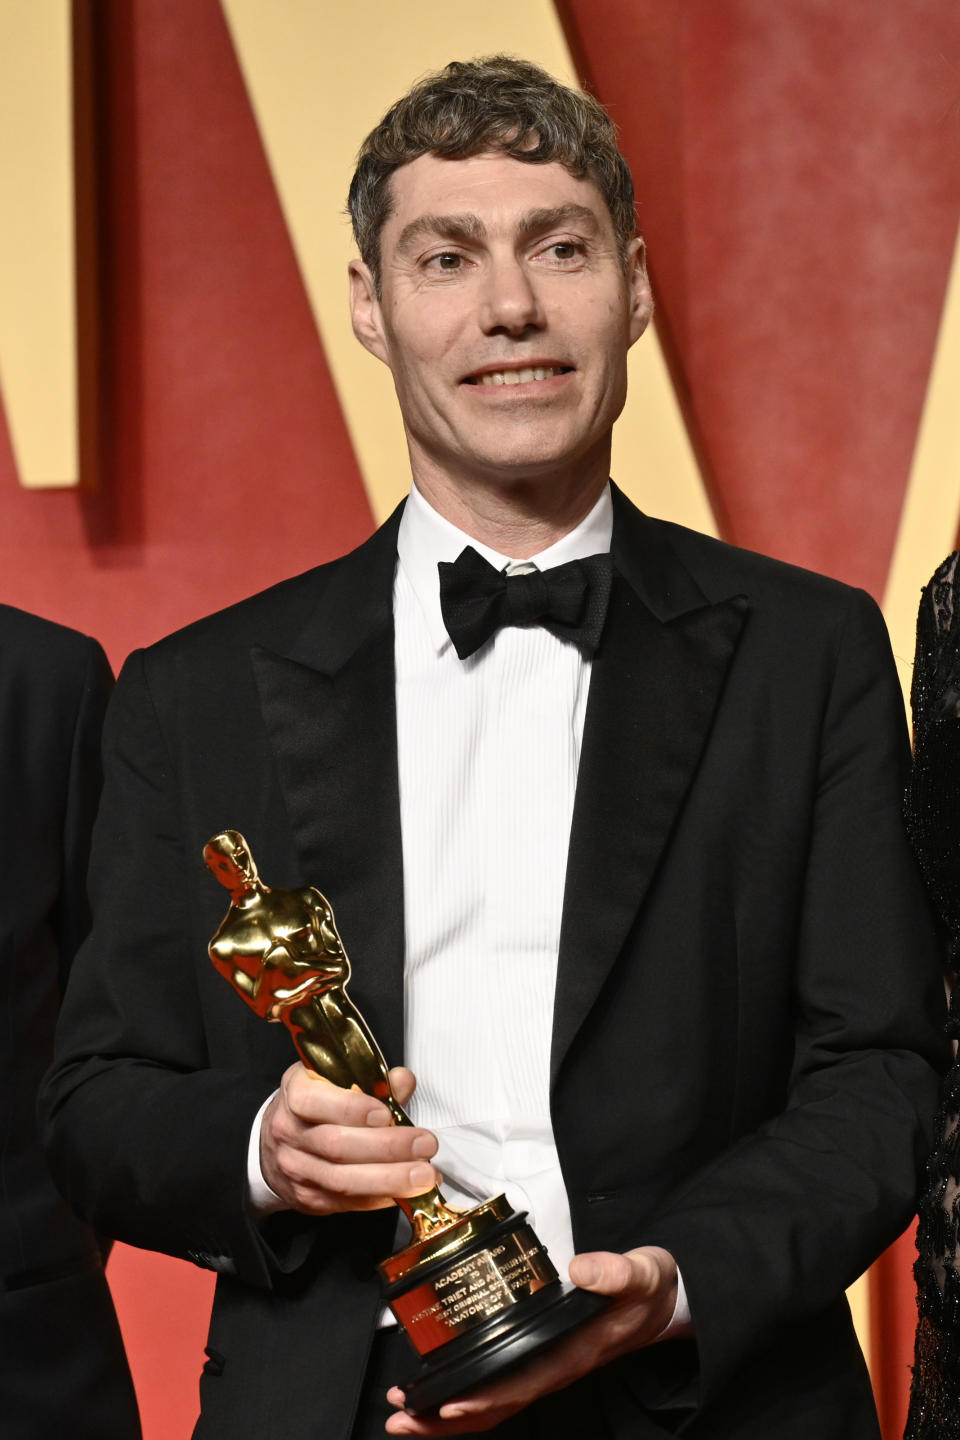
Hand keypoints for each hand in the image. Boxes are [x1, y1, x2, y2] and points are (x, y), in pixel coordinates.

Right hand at [260, 1063, 439, 1215]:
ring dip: (390, 1179)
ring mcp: (296, 1168)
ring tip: (425, 1174)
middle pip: (336, 1145)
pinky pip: (347, 1202)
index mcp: (295, 1093)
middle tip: (425, 1145)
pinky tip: (406, 1191)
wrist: (275, 1142)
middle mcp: (289, 1132)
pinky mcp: (308, 1197)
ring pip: (343, 1180)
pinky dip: (380, 1198)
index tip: (385, 1113)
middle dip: (386, 1147)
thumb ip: (372, 1080)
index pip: (314, 1101)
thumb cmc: (317, 1104)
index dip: (351, 1109)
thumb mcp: (336, 1080)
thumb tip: (403, 1080)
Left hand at [385, 1246, 681, 1434]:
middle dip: (444, 1420)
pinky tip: (435, 1395)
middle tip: (399, 1420)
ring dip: (444, 1416)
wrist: (661, 1302)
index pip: (521, 1386)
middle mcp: (553, 1370)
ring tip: (402, 1416)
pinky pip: (495, 1387)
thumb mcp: (641, 1274)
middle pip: (494, 1407)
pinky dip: (462, 1396)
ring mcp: (544, 1369)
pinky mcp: (538, 1360)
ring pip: (489, 1404)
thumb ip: (616, 1273)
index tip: (446, 1406)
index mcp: (572, 1355)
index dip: (483, 1400)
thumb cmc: (647, 1291)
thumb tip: (582, 1270)